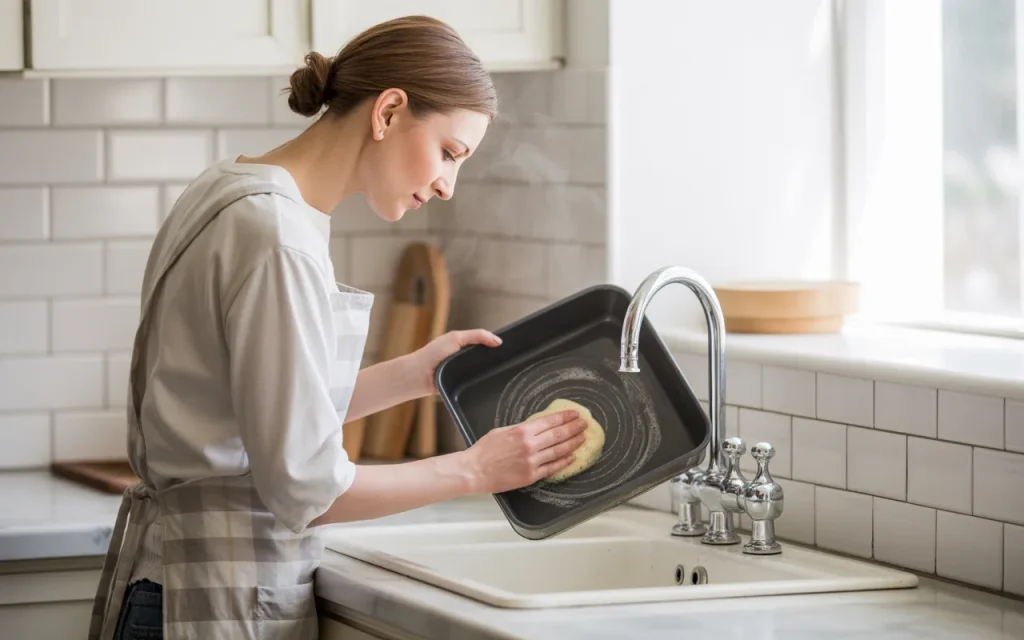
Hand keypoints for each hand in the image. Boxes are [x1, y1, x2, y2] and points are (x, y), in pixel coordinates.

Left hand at [407, 329, 501, 396]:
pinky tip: (484, 381)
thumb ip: (477, 336)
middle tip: (505, 360)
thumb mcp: (456, 338)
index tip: (507, 347)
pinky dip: (479, 382)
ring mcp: (463, 371)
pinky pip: (475, 383)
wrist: (419, 376)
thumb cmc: (432, 354)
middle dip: (493, 359)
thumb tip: (497, 340)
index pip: (484, 342)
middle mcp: (464, 357)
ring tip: (496, 371)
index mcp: (462, 343)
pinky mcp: (462, 384)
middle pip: (485, 358)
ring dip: (486, 371)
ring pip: (481, 371)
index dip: (494, 344)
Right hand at [461, 409, 587, 493]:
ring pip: (558, 451)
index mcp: (522, 431)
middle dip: (574, 428)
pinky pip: (552, 468)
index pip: (550, 421)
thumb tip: (537, 426)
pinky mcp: (531, 476)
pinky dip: (564, 462)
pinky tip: (572, 457)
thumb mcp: (502, 431)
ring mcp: (532, 462)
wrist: (474, 470)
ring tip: (582, 438)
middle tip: (585, 424)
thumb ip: (521, 429)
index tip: (575, 414)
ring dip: (573, 444)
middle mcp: (530, 445)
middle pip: (558, 435)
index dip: (565, 417)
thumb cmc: (485, 449)